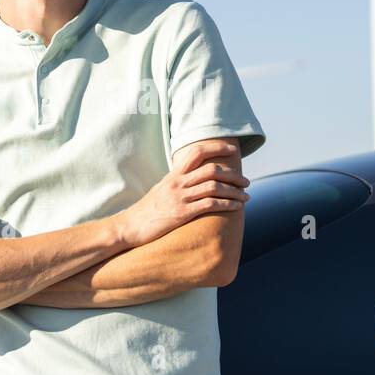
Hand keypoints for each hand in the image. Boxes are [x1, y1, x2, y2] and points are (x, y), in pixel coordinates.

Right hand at [115, 141, 249, 246]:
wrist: (129, 227)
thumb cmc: (147, 211)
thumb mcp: (161, 190)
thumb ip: (178, 183)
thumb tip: (194, 179)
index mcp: (173, 175)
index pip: (196, 152)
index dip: (217, 147)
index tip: (233, 149)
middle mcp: (177, 183)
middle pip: (212, 169)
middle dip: (233, 174)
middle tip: (246, 181)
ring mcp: (179, 197)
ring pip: (214, 187)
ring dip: (235, 191)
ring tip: (246, 196)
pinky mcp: (181, 214)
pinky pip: (210, 205)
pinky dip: (227, 204)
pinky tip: (237, 207)